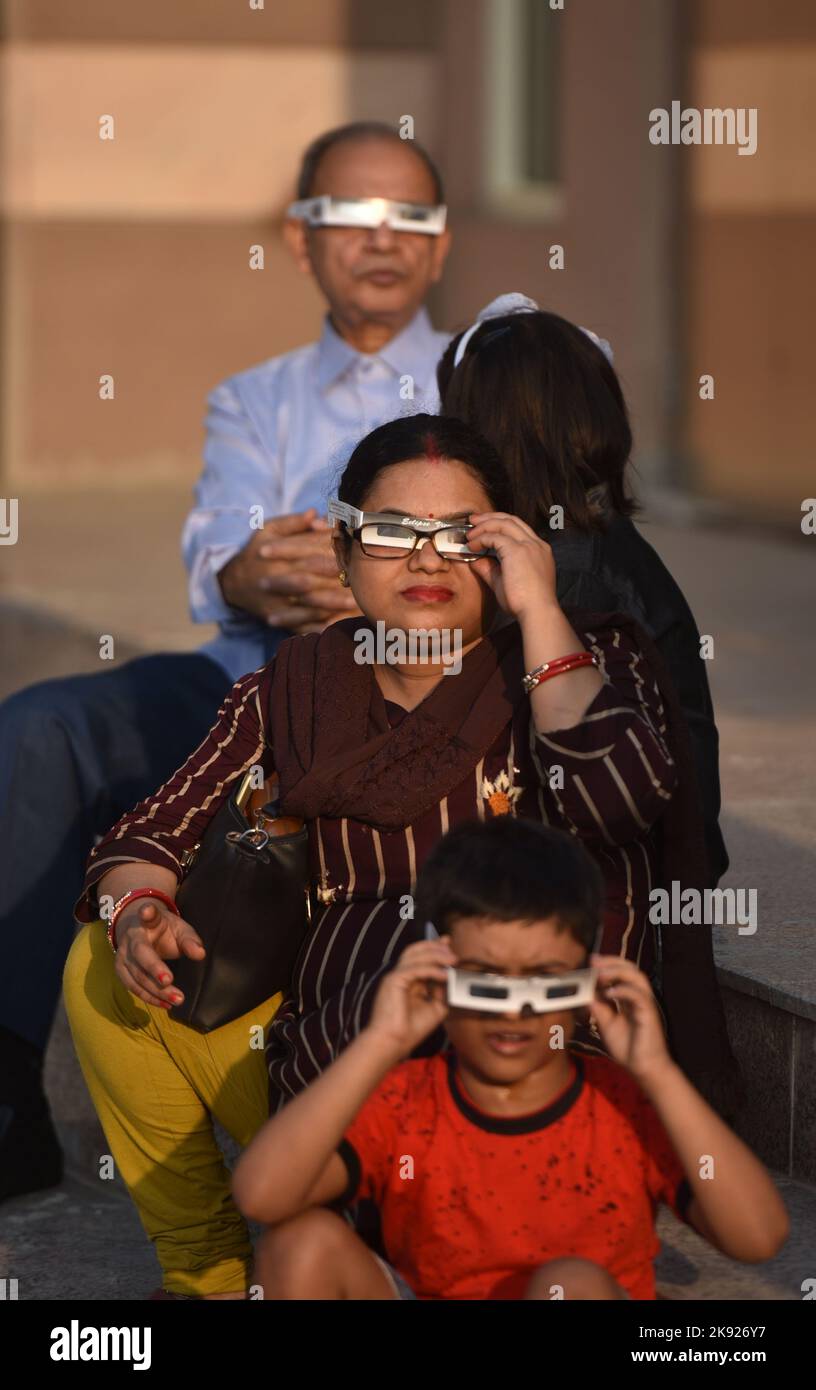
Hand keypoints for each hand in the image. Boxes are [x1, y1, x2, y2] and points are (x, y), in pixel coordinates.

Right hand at [114, 899, 205, 1009]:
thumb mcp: (179, 928)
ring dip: (155, 991)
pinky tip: (166, 1004)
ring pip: (136, 975)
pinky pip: (133, 987)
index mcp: (146, 921)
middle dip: (154, 968)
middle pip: (140, 953)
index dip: (147, 912)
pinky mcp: (121, 971)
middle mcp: (130, 938)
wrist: (137, 930)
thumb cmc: (163, 930)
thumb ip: (190, 940)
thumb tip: (200, 954)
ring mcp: (122, 955)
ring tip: (177, 999)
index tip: (147, 911)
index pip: (147, 914)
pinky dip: (149, 997)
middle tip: (169, 981)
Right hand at [217, 508, 360, 632]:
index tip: (351, 557)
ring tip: (356, 605)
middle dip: (333, 583)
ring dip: (331, 607)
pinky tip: (337, 627)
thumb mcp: (267, 530)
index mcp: (275, 557)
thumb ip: (292, 522)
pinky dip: (317, 628)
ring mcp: (275, 603)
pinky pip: (298, 626)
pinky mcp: (276, 619)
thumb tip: (315, 513)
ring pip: (306, 606)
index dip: (329, 556)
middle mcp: (275, 580)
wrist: (232, 583)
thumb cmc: (256, 551)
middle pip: (308, 582)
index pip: (306, 555)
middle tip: (358, 583)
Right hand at [367, 938, 456, 1056]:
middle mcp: (399, 975)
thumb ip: (442, 992)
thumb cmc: (410, 1029)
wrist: (393, 1042)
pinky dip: (432, 970)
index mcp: (407, 980)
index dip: (433, 946)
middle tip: (451, 949)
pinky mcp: (393, 980)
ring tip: (452, 959)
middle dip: (435, 946)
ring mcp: (395, 976)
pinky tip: (444, 974)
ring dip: (436, 954)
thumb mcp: (435, 1008)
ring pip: (415, 954)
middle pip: (416, 950)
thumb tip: (451, 978)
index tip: (448, 942)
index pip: (420, 956)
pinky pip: (415, 969)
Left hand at [465, 512, 557, 621]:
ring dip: (484, 525)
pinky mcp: (518, 550)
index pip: (519, 529)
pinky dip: (481, 538)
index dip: (500, 524)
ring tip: (470, 532)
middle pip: (512, 520)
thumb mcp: (504, 583)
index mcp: (539, 551)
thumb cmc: (525, 604)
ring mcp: (529, 545)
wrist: (537, 612)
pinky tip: (472, 546)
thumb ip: (491, 570)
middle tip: (473, 520)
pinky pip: (496, 536)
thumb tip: (476, 561)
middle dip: (490, 517)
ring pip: (504, 522)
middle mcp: (536, 544)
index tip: (484, 528)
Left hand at [588, 955, 672, 1083]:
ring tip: (600, 974)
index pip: (621, 974)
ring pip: (637, 977)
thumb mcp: (606, 1025)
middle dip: (612, 962)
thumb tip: (586, 993)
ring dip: (618, 972)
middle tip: (594, 962)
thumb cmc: (627, 1048)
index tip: (590, 962)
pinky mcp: (649, 1013)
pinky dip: (623, 990)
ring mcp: (645, 1004)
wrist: (642, 1068)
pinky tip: (608, 992)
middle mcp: (639, 997)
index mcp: (629, 999)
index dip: (607, 965)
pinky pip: (639, 996)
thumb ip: (598, 1008)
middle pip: (631, 969)